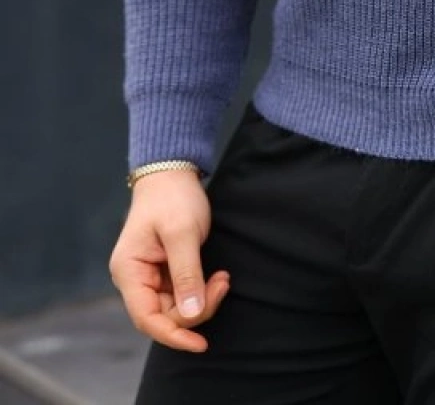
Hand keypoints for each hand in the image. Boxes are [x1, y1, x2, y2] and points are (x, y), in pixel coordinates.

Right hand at [109, 169, 229, 351]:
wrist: (173, 172)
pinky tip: (217, 278)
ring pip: (176, 308)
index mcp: (129, 271)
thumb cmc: (173, 197)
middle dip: (195, 309)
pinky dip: (201, 290)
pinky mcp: (165, 272)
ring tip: (223, 278)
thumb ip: (186, 273)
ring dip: (202, 300)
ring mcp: (150, 276)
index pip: (146, 318)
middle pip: (163, 316)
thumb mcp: (182, 232)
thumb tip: (191, 313)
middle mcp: (135, 279)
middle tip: (222, 284)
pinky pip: (182, 295)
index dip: (173, 335)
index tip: (200, 344)